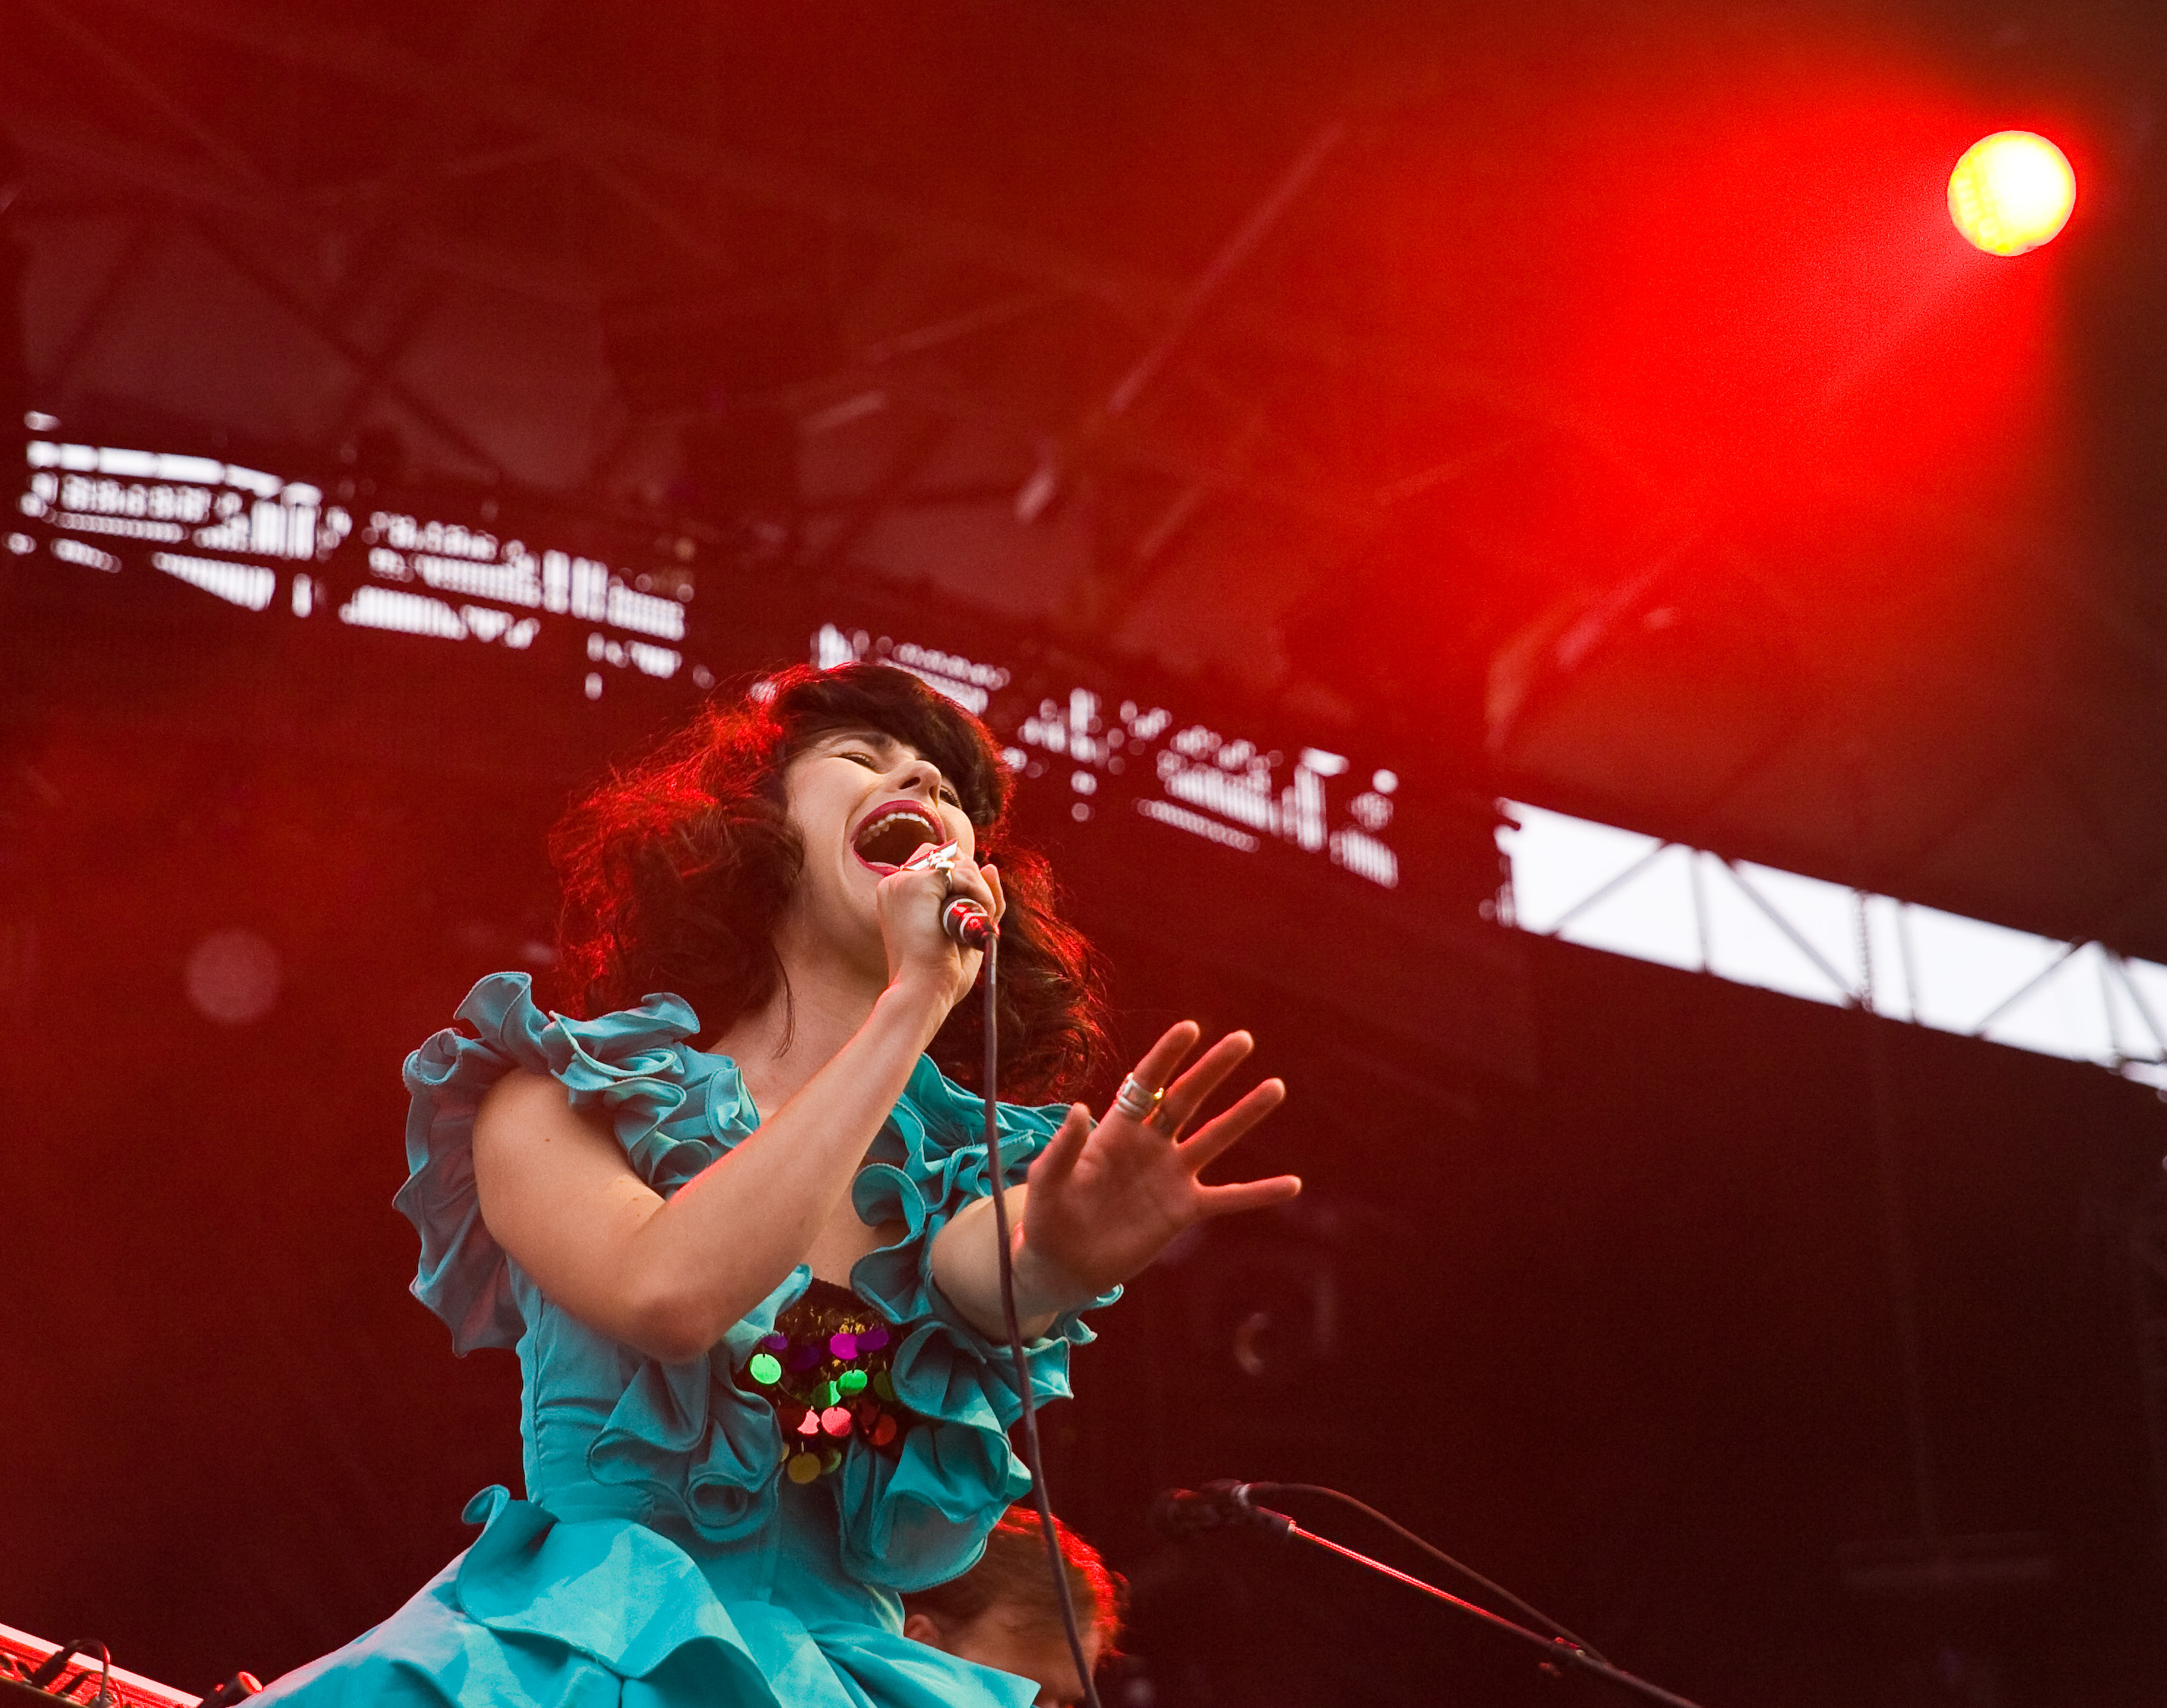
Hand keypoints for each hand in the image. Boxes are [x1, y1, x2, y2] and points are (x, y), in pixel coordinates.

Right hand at [876, 856, 1004, 1011]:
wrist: (924, 991)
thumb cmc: (941, 973)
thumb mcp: (966, 931)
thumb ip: (980, 898)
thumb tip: (990, 867)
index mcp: (900, 894)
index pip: (939, 862)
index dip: (964, 881)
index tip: (969, 913)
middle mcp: (897, 883)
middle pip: (950, 855)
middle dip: (973, 883)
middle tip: (976, 918)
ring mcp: (903, 880)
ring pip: (960, 862)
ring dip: (980, 892)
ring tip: (974, 925)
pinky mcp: (916, 883)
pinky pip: (962, 870)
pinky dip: (978, 892)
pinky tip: (975, 916)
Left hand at [1016, 1022, 1298, 1304]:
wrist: (1063, 1265)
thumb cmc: (1048, 1218)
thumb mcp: (1047, 1183)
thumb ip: (1062, 1148)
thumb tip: (1079, 1108)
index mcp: (1116, 1130)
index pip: (1145, 1083)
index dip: (1166, 1056)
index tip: (1190, 1028)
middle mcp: (1150, 1145)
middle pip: (1187, 1099)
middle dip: (1213, 1069)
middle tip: (1243, 1039)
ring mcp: (1171, 1176)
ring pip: (1215, 1138)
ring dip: (1245, 1114)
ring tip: (1275, 1087)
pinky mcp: (1184, 1211)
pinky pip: (1228, 1198)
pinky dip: (1259, 1193)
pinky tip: (1292, 1184)